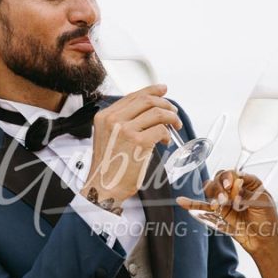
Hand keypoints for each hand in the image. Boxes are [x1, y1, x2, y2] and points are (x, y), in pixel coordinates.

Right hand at [82, 84, 181, 206]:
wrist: (103, 187)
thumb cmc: (109, 166)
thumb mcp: (109, 137)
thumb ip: (123, 121)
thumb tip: (148, 109)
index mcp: (105, 116)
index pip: (132, 96)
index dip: (151, 91)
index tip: (162, 90)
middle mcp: (113, 120)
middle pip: (147, 100)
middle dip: (165, 104)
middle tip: (173, 112)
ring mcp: (126, 130)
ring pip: (157, 113)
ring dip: (171, 118)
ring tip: (174, 126)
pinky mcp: (138, 142)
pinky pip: (161, 130)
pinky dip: (167, 135)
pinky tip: (165, 142)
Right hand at [177, 170, 277, 255]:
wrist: (263, 240)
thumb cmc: (267, 219)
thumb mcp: (263, 198)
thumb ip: (249, 186)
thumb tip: (237, 175)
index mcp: (245, 183)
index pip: (231, 173)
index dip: (228, 177)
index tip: (231, 186)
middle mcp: (233, 189)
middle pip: (218, 179)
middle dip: (219, 186)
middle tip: (225, 198)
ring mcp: (224, 201)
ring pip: (210, 190)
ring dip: (212, 194)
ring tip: (218, 206)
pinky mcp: (217, 213)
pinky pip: (202, 207)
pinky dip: (191, 204)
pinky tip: (181, 201)